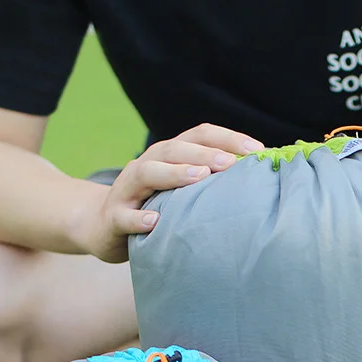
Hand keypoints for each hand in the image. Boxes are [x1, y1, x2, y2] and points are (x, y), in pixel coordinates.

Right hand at [74, 123, 264, 262]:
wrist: (102, 225)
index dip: (228, 138)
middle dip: (205, 153)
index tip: (258, 151)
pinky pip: (125, 217)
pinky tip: (155, 222)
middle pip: (175, 149)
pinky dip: (139, 218)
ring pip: (148, 173)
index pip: (200, 136)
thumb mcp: (183, 191)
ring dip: (175, 173)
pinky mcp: (114, 217)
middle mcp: (148, 165)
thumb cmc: (156, 207)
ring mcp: (128, 190)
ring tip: (199, 178)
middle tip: (231, 163)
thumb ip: (210, 182)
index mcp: (170, 156)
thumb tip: (259, 179)